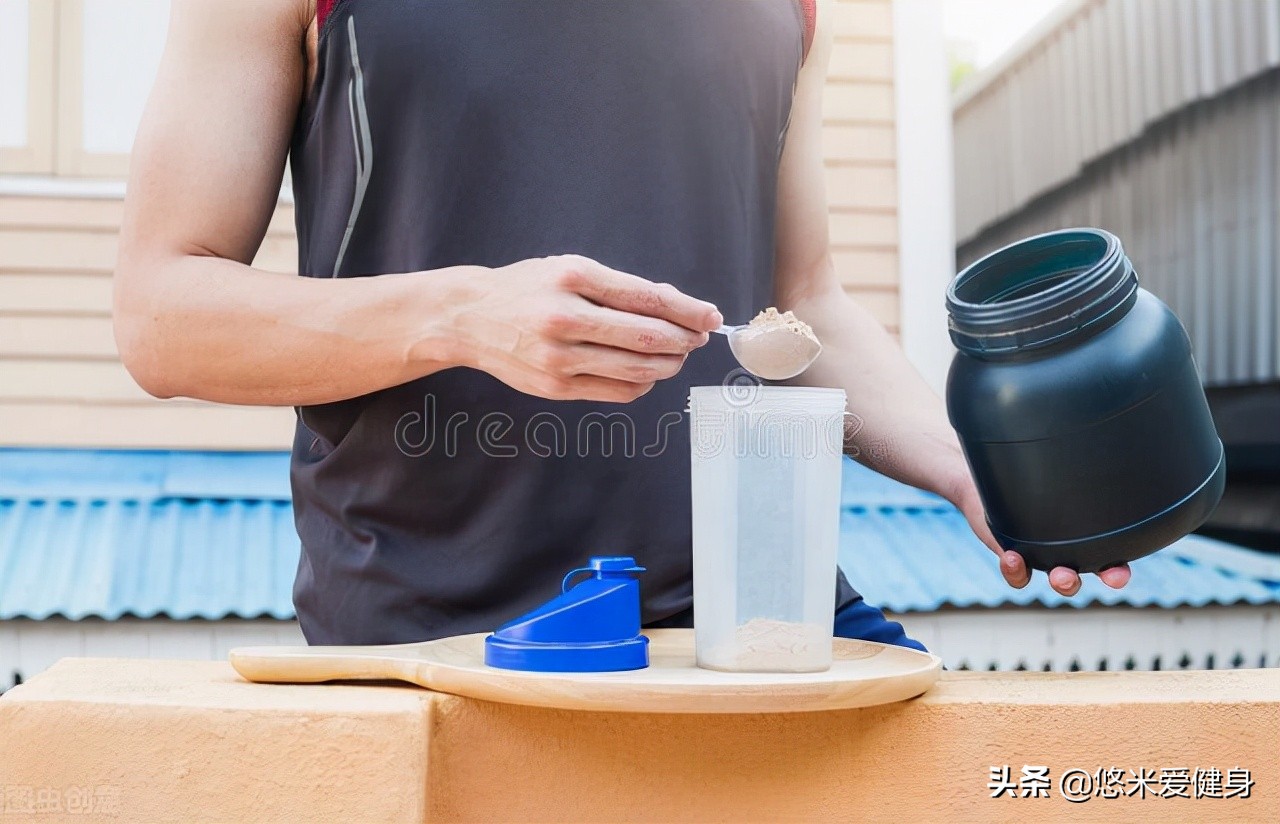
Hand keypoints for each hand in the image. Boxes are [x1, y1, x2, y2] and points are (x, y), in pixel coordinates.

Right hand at [452, 255, 722, 402]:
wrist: (470, 318)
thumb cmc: (527, 289)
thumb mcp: (568, 270)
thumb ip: (618, 288)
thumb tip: (674, 306)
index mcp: (573, 278)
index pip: (647, 298)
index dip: (687, 311)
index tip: (711, 317)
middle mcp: (564, 318)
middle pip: (648, 338)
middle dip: (684, 340)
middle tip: (698, 338)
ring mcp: (559, 358)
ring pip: (637, 370)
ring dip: (669, 365)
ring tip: (677, 355)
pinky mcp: (555, 387)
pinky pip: (617, 391)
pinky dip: (642, 383)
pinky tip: (646, 373)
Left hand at [950, 477, 1131, 595]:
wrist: (986, 477)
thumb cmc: (1030, 471)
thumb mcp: (1056, 470)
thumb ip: (1074, 467)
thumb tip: (1104, 442)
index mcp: (1083, 534)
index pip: (1109, 560)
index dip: (1116, 572)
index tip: (1117, 574)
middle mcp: (1065, 550)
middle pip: (1081, 574)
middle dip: (1085, 579)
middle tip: (1074, 575)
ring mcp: (1040, 555)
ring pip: (1055, 579)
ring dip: (1061, 581)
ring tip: (1058, 574)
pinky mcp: (1013, 556)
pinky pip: (1019, 575)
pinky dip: (1016, 570)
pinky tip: (1012, 557)